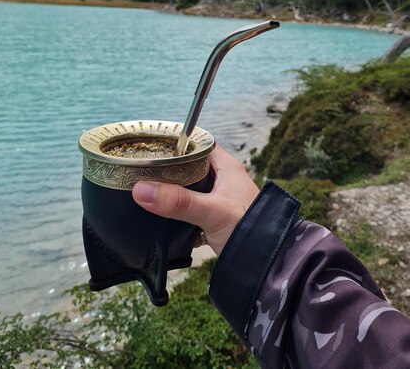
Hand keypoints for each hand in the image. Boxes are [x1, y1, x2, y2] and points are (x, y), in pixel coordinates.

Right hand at [132, 144, 259, 254]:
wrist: (268, 263)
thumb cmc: (249, 228)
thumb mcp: (211, 212)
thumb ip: (177, 201)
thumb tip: (141, 189)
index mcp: (226, 167)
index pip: (198, 145)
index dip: (176, 146)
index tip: (152, 150)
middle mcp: (223, 180)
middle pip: (189, 169)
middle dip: (168, 174)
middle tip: (143, 174)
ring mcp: (219, 201)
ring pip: (189, 192)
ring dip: (173, 197)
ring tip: (147, 197)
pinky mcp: (215, 221)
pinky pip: (191, 214)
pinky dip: (178, 218)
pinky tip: (162, 224)